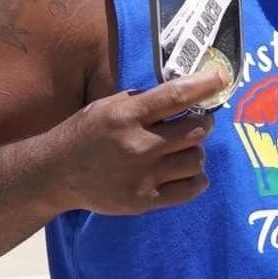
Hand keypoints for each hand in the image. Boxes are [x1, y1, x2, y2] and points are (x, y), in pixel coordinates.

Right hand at [53, 68, 227, 216]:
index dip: (204, 85)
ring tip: (184, 148)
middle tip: (198, 121)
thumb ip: (142, 101)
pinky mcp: (145, 200)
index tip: (222, 78)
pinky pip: (191, 189)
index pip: (175, 97)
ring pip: (197, 159)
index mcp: (126, 116)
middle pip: (195, 130)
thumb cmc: (84, 134)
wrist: (56, 174)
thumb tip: (182, 92)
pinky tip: (187, 171)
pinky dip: (197, 178)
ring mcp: (143, 176)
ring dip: (197, 150)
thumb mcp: (107, 106)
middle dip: (203, 122)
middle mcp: (137, 145)